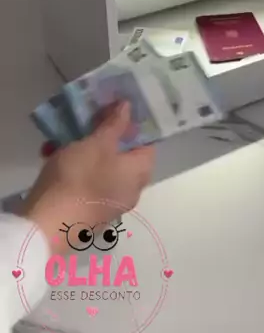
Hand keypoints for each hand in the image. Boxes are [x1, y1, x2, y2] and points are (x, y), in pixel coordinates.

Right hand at [22, 102, 155, 250]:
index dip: (134, 125)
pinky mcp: (86, 212)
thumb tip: (128, 107)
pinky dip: (72, 168)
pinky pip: (84, 182)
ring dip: (83, 150)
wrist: (47, 226)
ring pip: (100, 168)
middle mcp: (129, 191)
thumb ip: (115, 123)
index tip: (117, 110)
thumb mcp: (98, 143)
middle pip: (122, 155)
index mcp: (139, 173)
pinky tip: (51, 155)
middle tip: (89, 119)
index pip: (147, 143)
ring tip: (65, 135)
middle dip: (104, 135)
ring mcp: (107, 204)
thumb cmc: (79, 178)